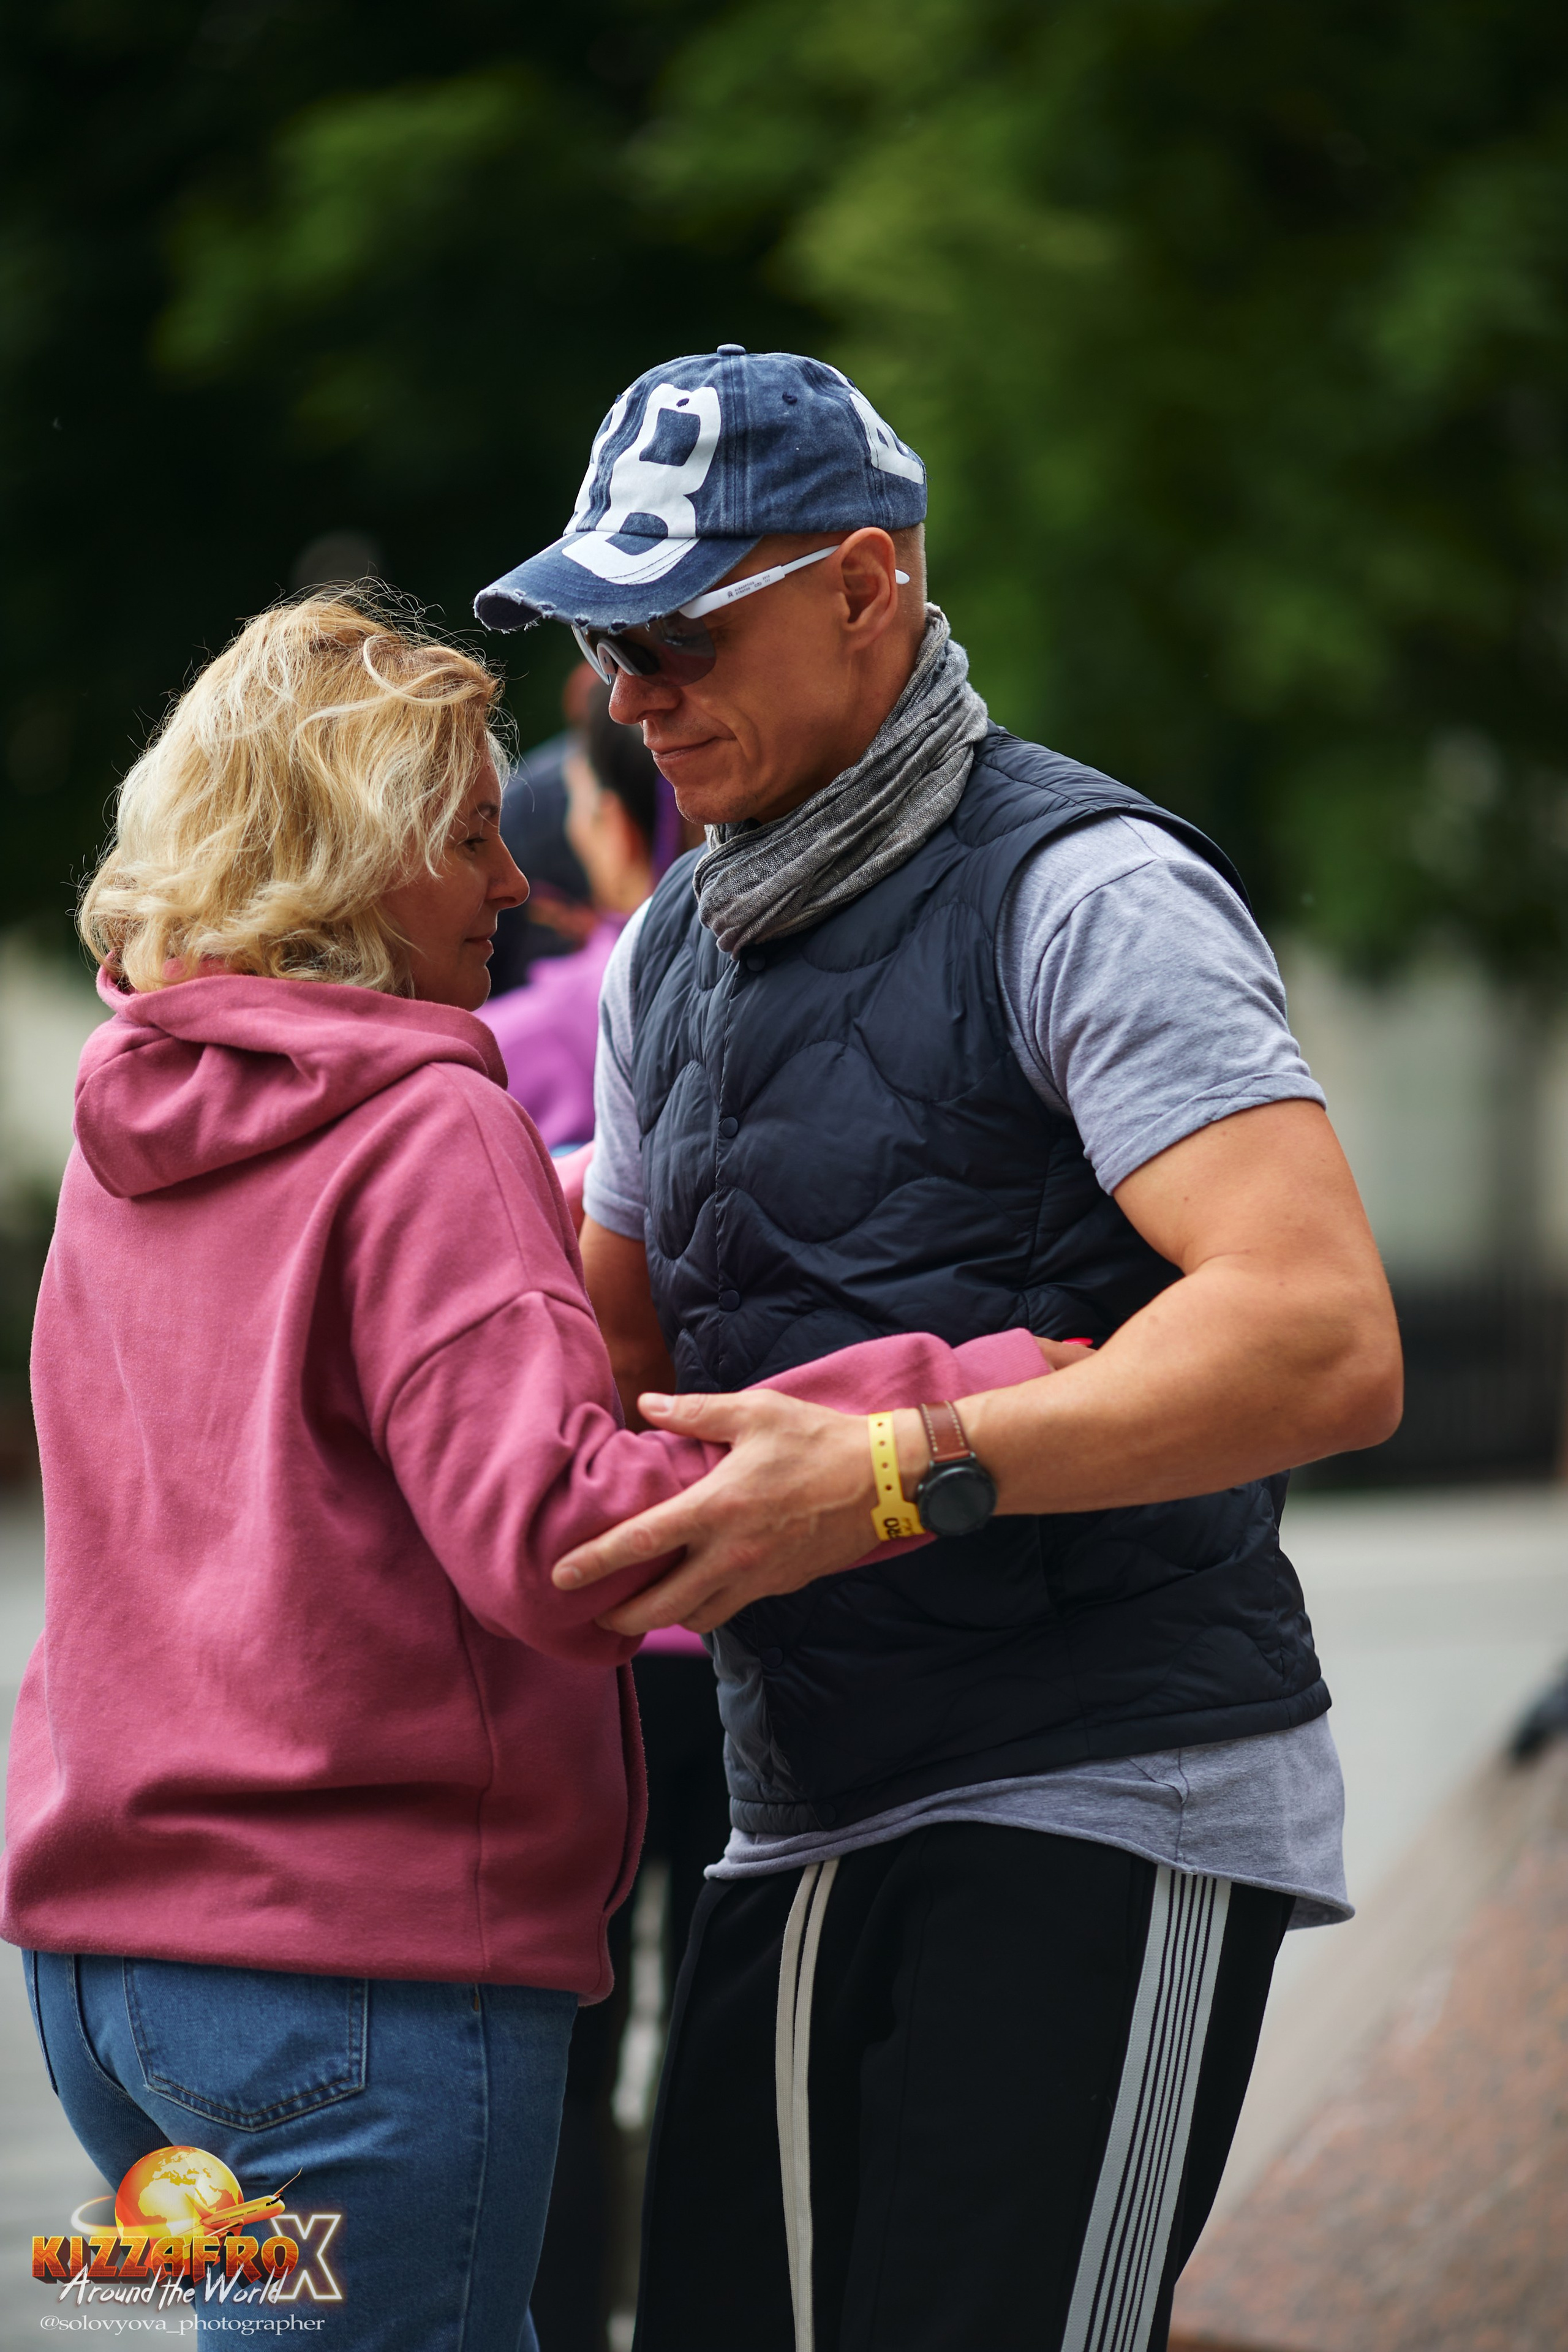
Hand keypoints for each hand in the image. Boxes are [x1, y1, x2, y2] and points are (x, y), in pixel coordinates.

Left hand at [551, 1388, 923, 1636]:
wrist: (886, 1479)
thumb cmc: (819, 1439)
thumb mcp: (755, 1412)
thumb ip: (696, 1412)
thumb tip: (647, 1405)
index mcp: (717, 1507)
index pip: (642, 1542)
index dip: (596, 1562)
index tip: (561, 1577)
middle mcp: (732, 1553)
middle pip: (661, 1605)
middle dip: (621, 1618)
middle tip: (595, 1614)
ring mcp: (758, 1576)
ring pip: (696, 1618)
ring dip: (665, 1618)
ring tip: (642, 1608)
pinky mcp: (780, 1585)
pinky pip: (731, 1610)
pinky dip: (705, 1610)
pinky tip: (695, 1593)